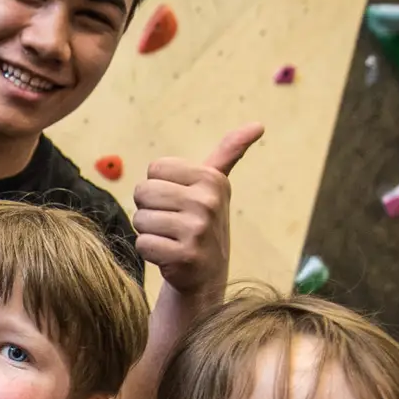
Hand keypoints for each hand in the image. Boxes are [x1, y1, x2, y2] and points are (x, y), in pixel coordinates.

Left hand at [132, 123, 262, 300]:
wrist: (207, 274)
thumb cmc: (202, 222)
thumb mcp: (216, 186)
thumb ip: (229, 153)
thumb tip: (258, 124)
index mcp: (211, 179)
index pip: (155, 169)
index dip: (159, 186)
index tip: (177, 201)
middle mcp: (208, 202)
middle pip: (143, 191)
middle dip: (149, 208)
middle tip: (171, 222)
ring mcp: (197, 230)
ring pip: (141, 219)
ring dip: (149, 231)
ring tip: (170, 238)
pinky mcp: (184, 256)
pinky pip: (143, 244)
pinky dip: (149, 251)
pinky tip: (168, 255)